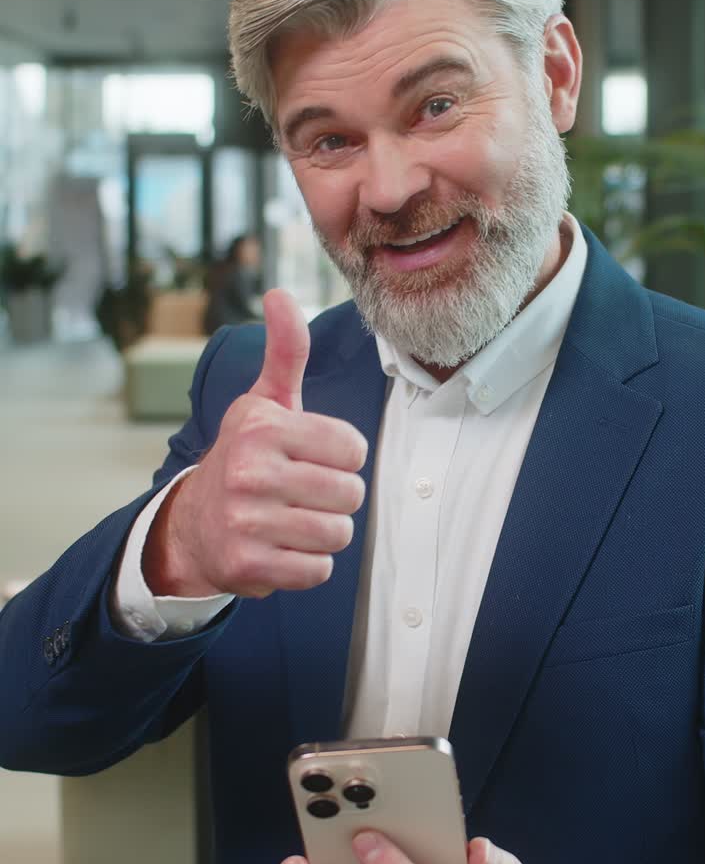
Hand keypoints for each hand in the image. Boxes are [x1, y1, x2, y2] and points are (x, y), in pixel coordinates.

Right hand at [142, 288, 367, 597]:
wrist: (193, 524)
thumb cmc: (245, 456)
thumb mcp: (264, 401)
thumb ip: (285, 351)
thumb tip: (280, 293)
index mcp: (262, 427)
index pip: (353, 448)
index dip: (342, 457)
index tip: (312, 457)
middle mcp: (249, 472)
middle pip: (350, 493)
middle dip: (336, 497)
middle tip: (303, 493)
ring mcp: (246, 521)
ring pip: (337, 533)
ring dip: (324, 531)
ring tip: (294, 520)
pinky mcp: (248, 566)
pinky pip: (318, 570)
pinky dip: (309, 564)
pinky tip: (283, 547)